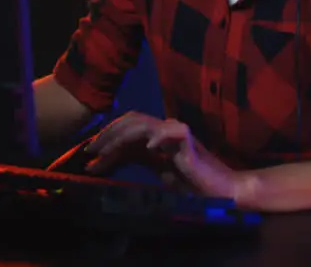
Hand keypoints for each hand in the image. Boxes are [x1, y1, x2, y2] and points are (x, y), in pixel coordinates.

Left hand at [84, 112, 240, 199]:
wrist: (221, 189)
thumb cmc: (191, 183)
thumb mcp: (155, 171)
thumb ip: (134, 162)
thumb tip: (101, 163)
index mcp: (155, 136)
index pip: (126, 127)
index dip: (106, 136)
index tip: (89, 152)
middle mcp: (163, 130)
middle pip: (130, 120)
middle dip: (108, 134)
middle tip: (91, 149)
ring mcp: (176, 132)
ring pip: (143, 124)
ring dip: (121, 136)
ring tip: (107, 150)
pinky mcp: (189, 140)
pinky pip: (171, 132)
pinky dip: (157, 138)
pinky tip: (148, 149)